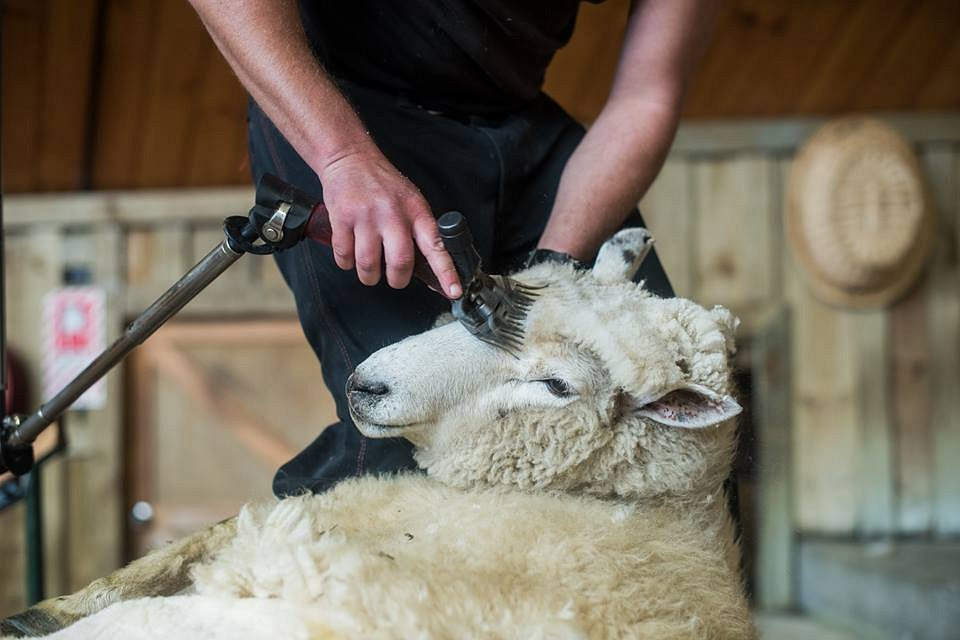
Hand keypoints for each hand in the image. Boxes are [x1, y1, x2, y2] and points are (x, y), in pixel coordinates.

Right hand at [317, 146, 461, 298]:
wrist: (350, 158)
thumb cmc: (382, 184)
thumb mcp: (410, 201)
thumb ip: (419, 231)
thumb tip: (430, 270)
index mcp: (416, 211)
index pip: (436, 246)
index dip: (446, 272)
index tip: (454, 291)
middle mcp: (393, 214)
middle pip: (400, 263)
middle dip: (397, 280)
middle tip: (395, 278)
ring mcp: (367, 217)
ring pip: (369, 265)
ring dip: (369, 276)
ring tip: (369, 269)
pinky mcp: (343, 218)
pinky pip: (344, 256)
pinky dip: (346, 263)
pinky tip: (350, 254)